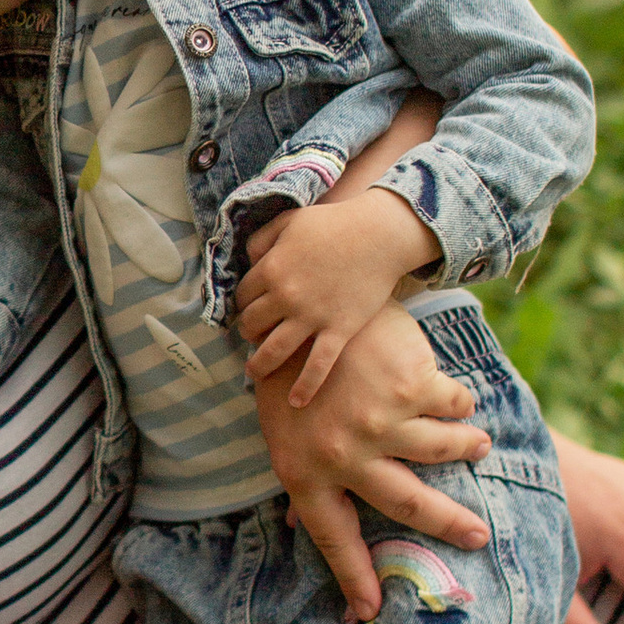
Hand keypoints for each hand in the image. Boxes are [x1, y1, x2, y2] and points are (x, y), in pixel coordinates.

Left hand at [235, 192, 439, 404]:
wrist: (380, 235)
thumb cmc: (334, 224)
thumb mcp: (291, 221)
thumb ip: (262, 238)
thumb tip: (247, 259)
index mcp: (271, 269)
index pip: (243, 296)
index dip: (244, 304)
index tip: (249, 310)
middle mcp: (286, 296)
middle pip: (252, 325)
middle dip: (248, 332)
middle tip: (252, 337)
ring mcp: (312, 317)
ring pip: (274, 350)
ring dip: (259, 365)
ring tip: (254, 374)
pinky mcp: (339, 330)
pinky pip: (317, 366)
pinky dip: (305, 386)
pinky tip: (296, 402)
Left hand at [250, 302, 490, 623]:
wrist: (306, 306)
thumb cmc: (291, 376)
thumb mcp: (285, 433)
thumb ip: (305, 476)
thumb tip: (300, 525)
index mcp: (305, 473)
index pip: (333, 537)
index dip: (353, 576)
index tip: (368, 611)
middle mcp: (344, 456)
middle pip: (409, 504)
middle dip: (450, 524)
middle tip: (478, 537)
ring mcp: (379, 423)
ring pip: (443, 450)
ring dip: (467, 448)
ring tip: (478, 445)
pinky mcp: (410, 387)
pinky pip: (453, 406)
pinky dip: (461, 405)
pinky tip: (460, 400)